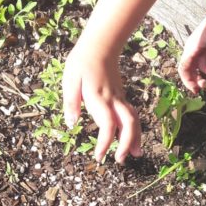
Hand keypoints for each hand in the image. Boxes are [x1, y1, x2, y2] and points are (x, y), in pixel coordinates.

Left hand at [62, 38, 141, 163]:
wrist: (100, 45)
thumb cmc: (82, 62)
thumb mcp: (70, 79)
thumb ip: (71, 102)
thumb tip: (71, 123)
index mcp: (98, 97)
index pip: (107, 125)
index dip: (105, 143)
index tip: (99, 157)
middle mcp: (113, 99)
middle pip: (128, 124)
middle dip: (127, 143)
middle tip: (121, 160)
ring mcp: (119, 98)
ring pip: (133, 120)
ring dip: (136, 137)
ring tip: (135, 154)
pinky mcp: (121, 96)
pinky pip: (131, 115)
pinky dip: (134, 128)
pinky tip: (132, 138)